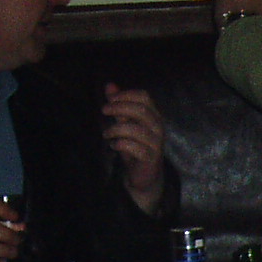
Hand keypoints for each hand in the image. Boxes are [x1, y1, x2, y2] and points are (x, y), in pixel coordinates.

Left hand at [102, 85, 165, 214]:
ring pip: (136, 130)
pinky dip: (120, 144)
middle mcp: (158, 128)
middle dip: (119, 108)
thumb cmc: (135, 146)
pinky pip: (134, 147)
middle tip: (104, 110)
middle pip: (141, 110)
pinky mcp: (151, 159)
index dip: (126, 94)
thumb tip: (109, 86)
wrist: (144, 175)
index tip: (110, 98)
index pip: (144, 97)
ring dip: (116, 129)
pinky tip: (114, 146)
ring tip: (106, 134)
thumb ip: (119, 106)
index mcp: (153, 116)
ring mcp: (156, 144)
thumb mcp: (124, 123)